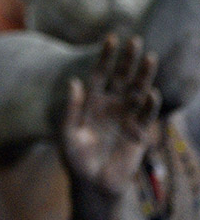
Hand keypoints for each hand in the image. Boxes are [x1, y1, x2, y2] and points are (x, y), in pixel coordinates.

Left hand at [61, 35, 159, 197]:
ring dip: (143, 76)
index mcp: (91, 101)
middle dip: (128, 60)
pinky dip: (149, 105)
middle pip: (121, 77)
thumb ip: (72, 108)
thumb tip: (74, 81)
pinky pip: (145, 115)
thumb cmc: (75, 157)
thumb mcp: (67, 131)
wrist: (92, 182)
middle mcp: (110, 105)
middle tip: (135, 40)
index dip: (106, 56)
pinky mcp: (138, 132)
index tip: (112, 37)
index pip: (100, 74)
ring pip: (137, 91)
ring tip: (150, 58)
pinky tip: (151, 93)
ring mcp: (125, 116)